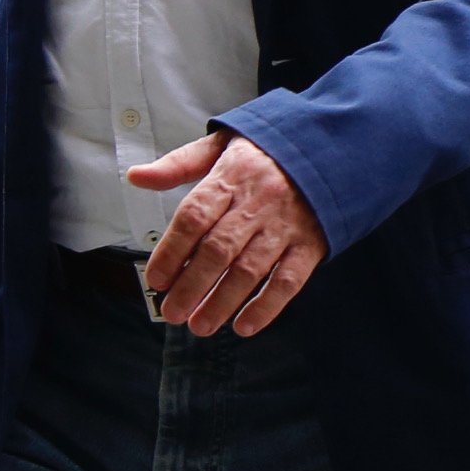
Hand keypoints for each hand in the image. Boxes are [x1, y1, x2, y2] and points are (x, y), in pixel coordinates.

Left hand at [128, 131, 329, 335]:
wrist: (332, 148)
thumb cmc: (270, 152)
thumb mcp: (222, 144)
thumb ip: (179, 165)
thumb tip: (137, 177)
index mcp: (232, 176)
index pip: (194, 217)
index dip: (172, 252)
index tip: (156, 279)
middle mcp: (259, 202)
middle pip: (218, 250)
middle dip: (192, 286)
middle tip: (172, 312)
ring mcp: (287, 225)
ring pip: (250, 269)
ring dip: (222, 302)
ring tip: (200, 326)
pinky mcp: (311, 243)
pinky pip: (289, 279)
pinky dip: (268, 305)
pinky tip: (246, 325)